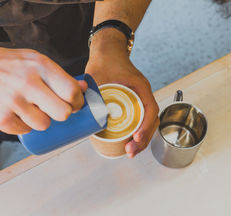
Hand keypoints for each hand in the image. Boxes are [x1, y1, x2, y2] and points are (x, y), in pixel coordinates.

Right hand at [0, 38, 86, 134]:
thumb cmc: (4, 64)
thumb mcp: (33, 60)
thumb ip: (58, 75)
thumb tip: (84, 88)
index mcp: (39, 66)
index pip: (71, 91)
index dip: (77, 102)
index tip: (74, 104)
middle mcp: (27, 83)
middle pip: (63, 113)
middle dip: (63, 114)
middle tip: (56, 109)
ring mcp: (12, 101)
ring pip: (44, 125)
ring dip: (41, 120)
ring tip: (31, 109)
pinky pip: (25, 131)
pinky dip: (23, 125)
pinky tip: (16, 112)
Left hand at [86, 33, 158, 157]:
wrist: (108, 49)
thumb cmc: (106, 58)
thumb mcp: (96, 75)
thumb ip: (88, 91)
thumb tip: (79, 112)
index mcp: (140, 87)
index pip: (150, 110)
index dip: (145, 126)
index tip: (136, 138)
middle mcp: (143, 94)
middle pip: (151, 121)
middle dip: (143, 139)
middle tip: (130, 151)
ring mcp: (140, 99)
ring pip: (147, 123)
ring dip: (141, 139)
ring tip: (130, 151)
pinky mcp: (134, 103)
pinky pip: (141, 120)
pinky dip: (137, 132)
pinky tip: (129, 142)